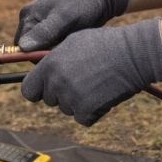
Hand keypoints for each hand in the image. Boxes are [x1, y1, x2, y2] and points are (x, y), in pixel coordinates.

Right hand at [15, 0, 129, 50]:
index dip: (37, 55)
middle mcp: (31, 21)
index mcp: (28, 15)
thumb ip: (45, 31)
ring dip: (57, 51)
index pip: (22, 47)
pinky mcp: (54, 31)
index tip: (57, 52)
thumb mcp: (65, 16)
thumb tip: (23, 47)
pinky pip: (53, 47)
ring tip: (72, 40)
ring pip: (43, 50)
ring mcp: (42, 26)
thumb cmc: (82, 1)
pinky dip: (62, 47)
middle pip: (32, 51)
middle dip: (48, 53)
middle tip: (68, 45)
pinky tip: (74, 40)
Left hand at [20, 18, 161, 125]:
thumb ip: (52, 58)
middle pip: (49, 101)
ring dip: (78, 102)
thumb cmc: (105, 44)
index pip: (28, 90)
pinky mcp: (86, 111)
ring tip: (95, 82)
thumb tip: (41, 70)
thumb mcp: (73, 42)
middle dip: (61, 94)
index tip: (45, 89)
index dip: (37, 90)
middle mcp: (56, 83)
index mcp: (49, 65)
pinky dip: (93, 111)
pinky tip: (103, 94)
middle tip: (81, 80)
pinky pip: (83, 118)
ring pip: (67, 109)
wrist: (133, 54)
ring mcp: (71, 98)